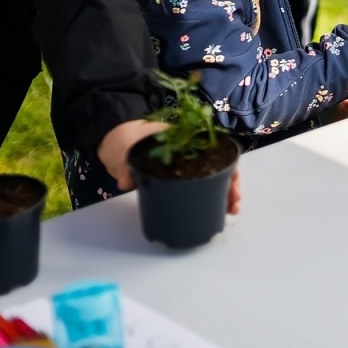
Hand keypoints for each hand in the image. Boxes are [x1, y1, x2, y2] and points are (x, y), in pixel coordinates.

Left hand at [97, 118, 238, 214]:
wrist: (113, 139)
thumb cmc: (125, 137)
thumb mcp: (126, 148)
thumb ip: (127, 164)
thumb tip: (127, 182)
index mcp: (184, 138)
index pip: (216, 149)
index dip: (228, 166)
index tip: (232, 183)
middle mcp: (190, 150)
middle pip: (220, 164)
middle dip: (231, 184)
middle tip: (233, 204)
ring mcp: (185, 164)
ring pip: (212, 176)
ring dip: (224, 192)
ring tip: (230, 210)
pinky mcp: (176, 177)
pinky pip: (198, 186)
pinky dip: (209, 196)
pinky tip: (216, 208)